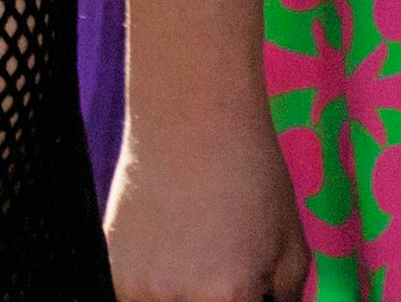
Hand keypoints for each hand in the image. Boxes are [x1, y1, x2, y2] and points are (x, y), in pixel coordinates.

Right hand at [103, 111, 312, 301]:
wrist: (189, 117)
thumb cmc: (252, 178)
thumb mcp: (291, 252)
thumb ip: (284, 301)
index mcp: (227, 300)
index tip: (249, 293)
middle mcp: (174, 301)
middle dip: (219, 301)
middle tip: (226, 281)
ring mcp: (134, 287)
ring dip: (188, 298)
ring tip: (201, 266)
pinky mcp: (109, 269)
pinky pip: (138, 298)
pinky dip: (158, 291)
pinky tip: (174, 261)